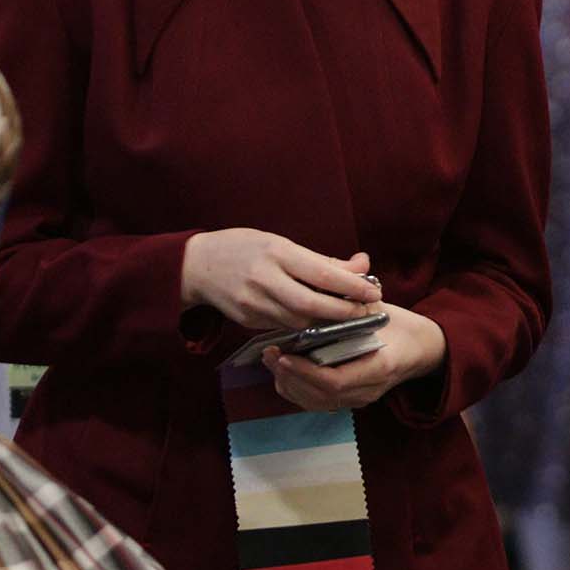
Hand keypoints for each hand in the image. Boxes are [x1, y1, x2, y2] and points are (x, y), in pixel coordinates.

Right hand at [182, 231, 381, 336]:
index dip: (353, 286)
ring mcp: (254, 303)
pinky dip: (305, 325)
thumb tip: (363, 264)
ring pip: (300, 321)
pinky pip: (284, 326)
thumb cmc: (243, 247)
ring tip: (347, 317)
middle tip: (366, 312)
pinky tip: (319, 322)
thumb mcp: (281, 243)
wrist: (196, 266)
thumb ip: (321, 259)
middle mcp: (264, 279)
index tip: (374, 292)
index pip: (323, 274)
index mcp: (277, 253)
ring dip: (327, 322)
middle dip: (344, 312)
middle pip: (313, 305)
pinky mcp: (248, 321)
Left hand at [267, 305, 447, 413]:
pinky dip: (296, 390)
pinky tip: (284, 372)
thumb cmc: (399, 326)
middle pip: (319, 396)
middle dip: (289, 377)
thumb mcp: (379, 309)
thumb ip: (355, 299)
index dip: (305, 371)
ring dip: (289, 384)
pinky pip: (317, 403)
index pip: (335, 381)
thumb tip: (336, 275)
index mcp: (380, 367)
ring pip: (315, 403)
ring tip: (271, 361)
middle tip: (269, 354)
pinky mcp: (349, 401)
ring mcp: (359, 400)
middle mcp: (368, 390)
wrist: (420, 349)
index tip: (284, 354)